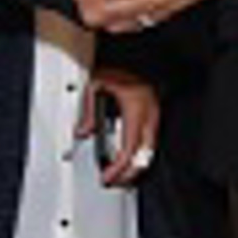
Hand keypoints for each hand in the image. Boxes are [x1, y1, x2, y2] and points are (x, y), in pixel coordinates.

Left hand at [77, 69, 160, 186]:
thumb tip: (83, 132)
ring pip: (150, 152)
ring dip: (135, 166)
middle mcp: (149, 116)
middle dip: (129, 174)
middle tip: (114, 181)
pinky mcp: (154, 115)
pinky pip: (150, 142)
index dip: (119, 168)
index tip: (108, 177)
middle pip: (144, 157)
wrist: (136, 56)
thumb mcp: (96, 84)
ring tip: (121, 173)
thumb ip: (88, 111)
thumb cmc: (121, 65)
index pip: (129, 149)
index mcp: (135, 110)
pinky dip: (140, 154)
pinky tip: (130, 157)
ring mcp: (154, 116)